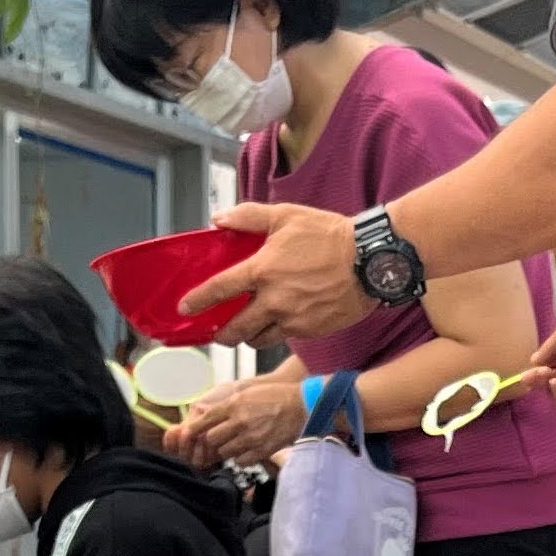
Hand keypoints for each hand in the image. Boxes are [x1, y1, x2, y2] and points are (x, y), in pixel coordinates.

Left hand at [166, 378, 305, 469]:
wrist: (302, 406)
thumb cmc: (276, 396)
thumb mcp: (248, 392)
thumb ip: (228, 404)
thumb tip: (210, 413)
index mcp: (233, 405)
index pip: (204, 420)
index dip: (194, 430)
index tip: (189, 435)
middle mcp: (239, 422)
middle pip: (211, 439)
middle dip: (213, 440)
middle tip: (220, 438)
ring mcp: (250, 438)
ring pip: (224, 452)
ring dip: (227, 449)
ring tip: (236, 443)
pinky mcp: (261, 450)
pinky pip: (240, 461)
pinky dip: (240, 458)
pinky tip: (247, 450)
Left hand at [184, 204, 368, 347]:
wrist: (371, 261)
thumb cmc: (329, 235)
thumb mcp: (286, 215)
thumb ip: (247, 216)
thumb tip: (218, 220)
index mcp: (262, 270)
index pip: (219, 290)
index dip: (197, 300)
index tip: (184, 308)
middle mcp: (274, 300)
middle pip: (235, 329)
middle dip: (221, 334)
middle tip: (217, 332)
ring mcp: (293, 319)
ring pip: (259, 339)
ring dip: (248, 337)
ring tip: (247, 330)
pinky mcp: (311, 330)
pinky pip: (284, 337)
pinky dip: (276, 332)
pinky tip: (278, 323)